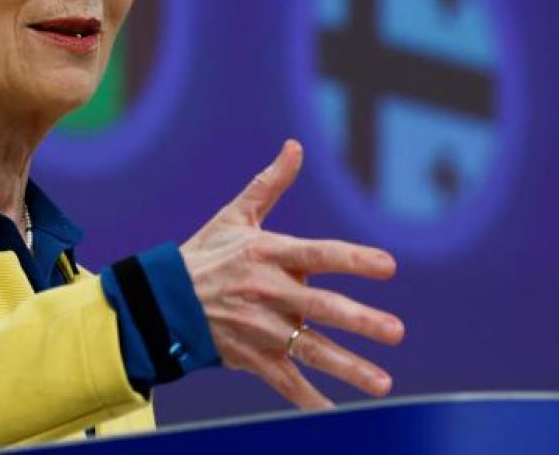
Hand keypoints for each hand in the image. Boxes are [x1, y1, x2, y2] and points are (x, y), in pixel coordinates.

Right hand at [179, 140, 403, 408]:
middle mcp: (267, 292)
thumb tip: (295, 146)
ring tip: (382, 383)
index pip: (318, 255)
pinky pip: (285, 382)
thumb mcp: (235, 216)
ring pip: (310, 350)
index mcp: (267, 254)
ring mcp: (260, 328)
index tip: (388, 266)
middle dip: (359, 321)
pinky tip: (335, 412)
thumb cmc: (205, 254)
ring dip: (348, 368)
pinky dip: (308, 400)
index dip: (352, 259)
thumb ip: (270, 184)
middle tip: (395, 332)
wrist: (162, 300)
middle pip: (321, 308)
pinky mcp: (252, 357)